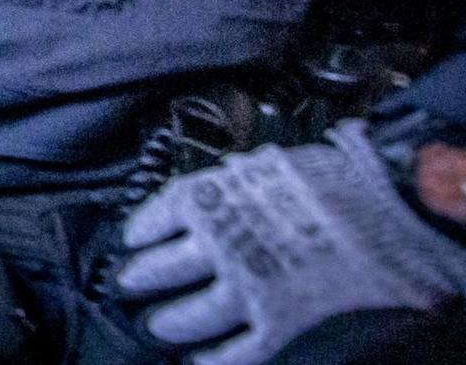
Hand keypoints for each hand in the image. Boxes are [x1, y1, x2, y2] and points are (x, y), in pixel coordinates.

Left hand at [115, 121, 465, 364]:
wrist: (382, 202)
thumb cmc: (328, 177)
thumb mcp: (263, 165)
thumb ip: (231, 183)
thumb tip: (216, 192)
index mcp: (206, 198)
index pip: (155, 219)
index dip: (139, 233)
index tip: (130, 242)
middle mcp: (215, 244)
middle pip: (159, 271)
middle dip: (141, 280)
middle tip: (128, 286)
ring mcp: (246, 285)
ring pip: (191, 315)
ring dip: (171, 323)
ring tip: (159, 326)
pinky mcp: (279, 320)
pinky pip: (237, 351)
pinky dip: (216, 360)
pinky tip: (203, 361)